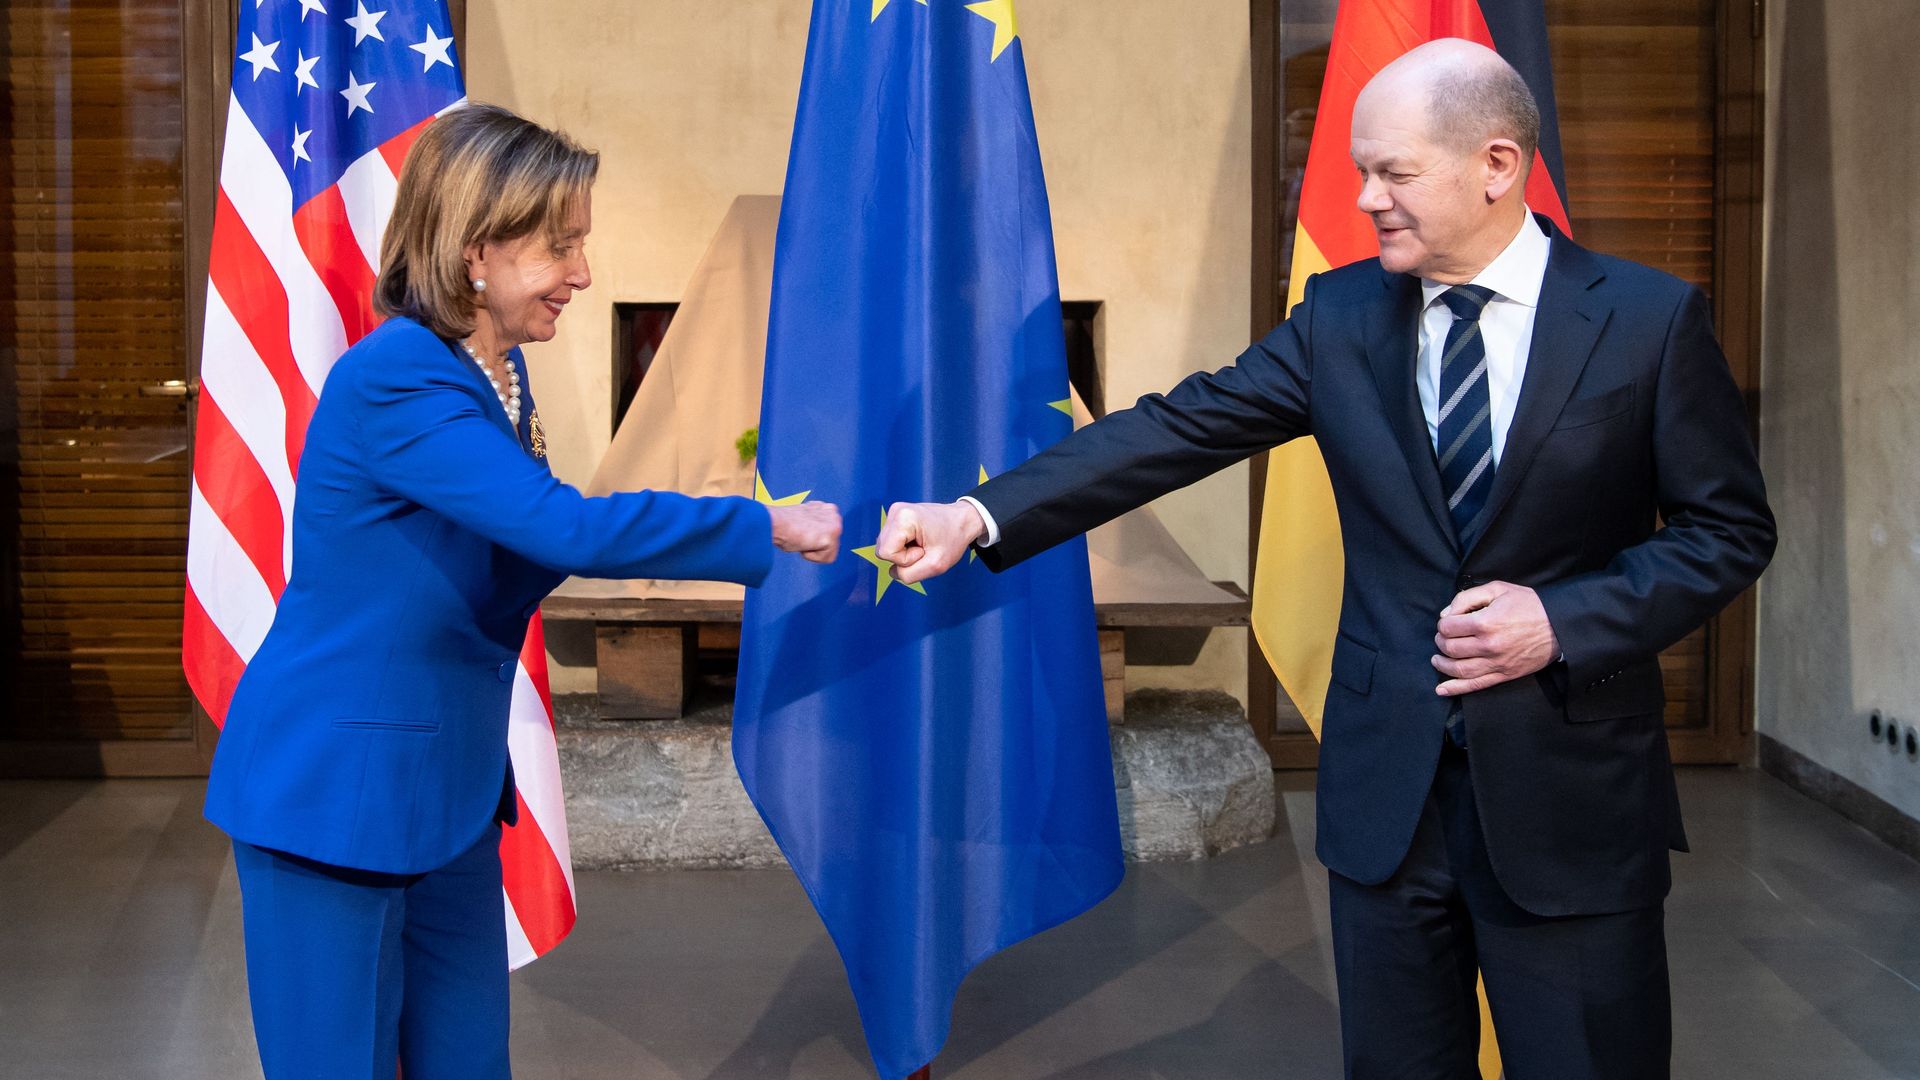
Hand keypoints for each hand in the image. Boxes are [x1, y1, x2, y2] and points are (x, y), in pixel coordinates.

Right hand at [768, 503, 841, 563]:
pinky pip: (826, 558)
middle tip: (800, 537)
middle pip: (830, 546)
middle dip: (814, 547)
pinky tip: (804, 543)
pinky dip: (812, 555)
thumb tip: (809, 539)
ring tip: (801, 539)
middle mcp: (832, 512)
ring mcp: (834, 521)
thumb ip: (810, 527)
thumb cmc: (780, 525)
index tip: (799, 534)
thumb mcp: (799, 524)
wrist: (774, 523)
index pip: (826, 536)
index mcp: (823, 508)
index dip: (810, 541)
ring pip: (828, 553)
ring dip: (812, 551)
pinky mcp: (833, 532)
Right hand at [874, 501, 985, 583]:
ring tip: (923, 543)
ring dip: (904, 552)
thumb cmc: (953, 539)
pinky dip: (904, 546)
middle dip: (904, 556)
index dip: (905, 560)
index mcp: (903, 518)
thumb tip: (893, 571)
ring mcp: (894, 512)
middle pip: (883, 550)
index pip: (885, 553)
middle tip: (924, 548)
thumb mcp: (935, 565)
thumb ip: (909, 575)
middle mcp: (895, 511)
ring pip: (886, 547)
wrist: (963, 520)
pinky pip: (891, 542)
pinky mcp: (897, 517)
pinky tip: (919, 540)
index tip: (924, 550)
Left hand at [1431, 580, 1559, 695]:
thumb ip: (1467, 598)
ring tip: (1437, 659)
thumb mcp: (1498, 589)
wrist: (1559, 625)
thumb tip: (1445, 615)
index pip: (1448, 627)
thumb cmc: (1529, 604)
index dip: (1443, 623)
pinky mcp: (1504, 675)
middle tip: (1442, 637)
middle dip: (1441, 642)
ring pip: (1459, 670)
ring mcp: (1497, 663)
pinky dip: (1456, 689)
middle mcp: (1489, 646)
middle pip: (1450, 648)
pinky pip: (1476, 685)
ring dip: (1442, 665)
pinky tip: (1442, 689)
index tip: (1448, 621)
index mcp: (1485, 623)